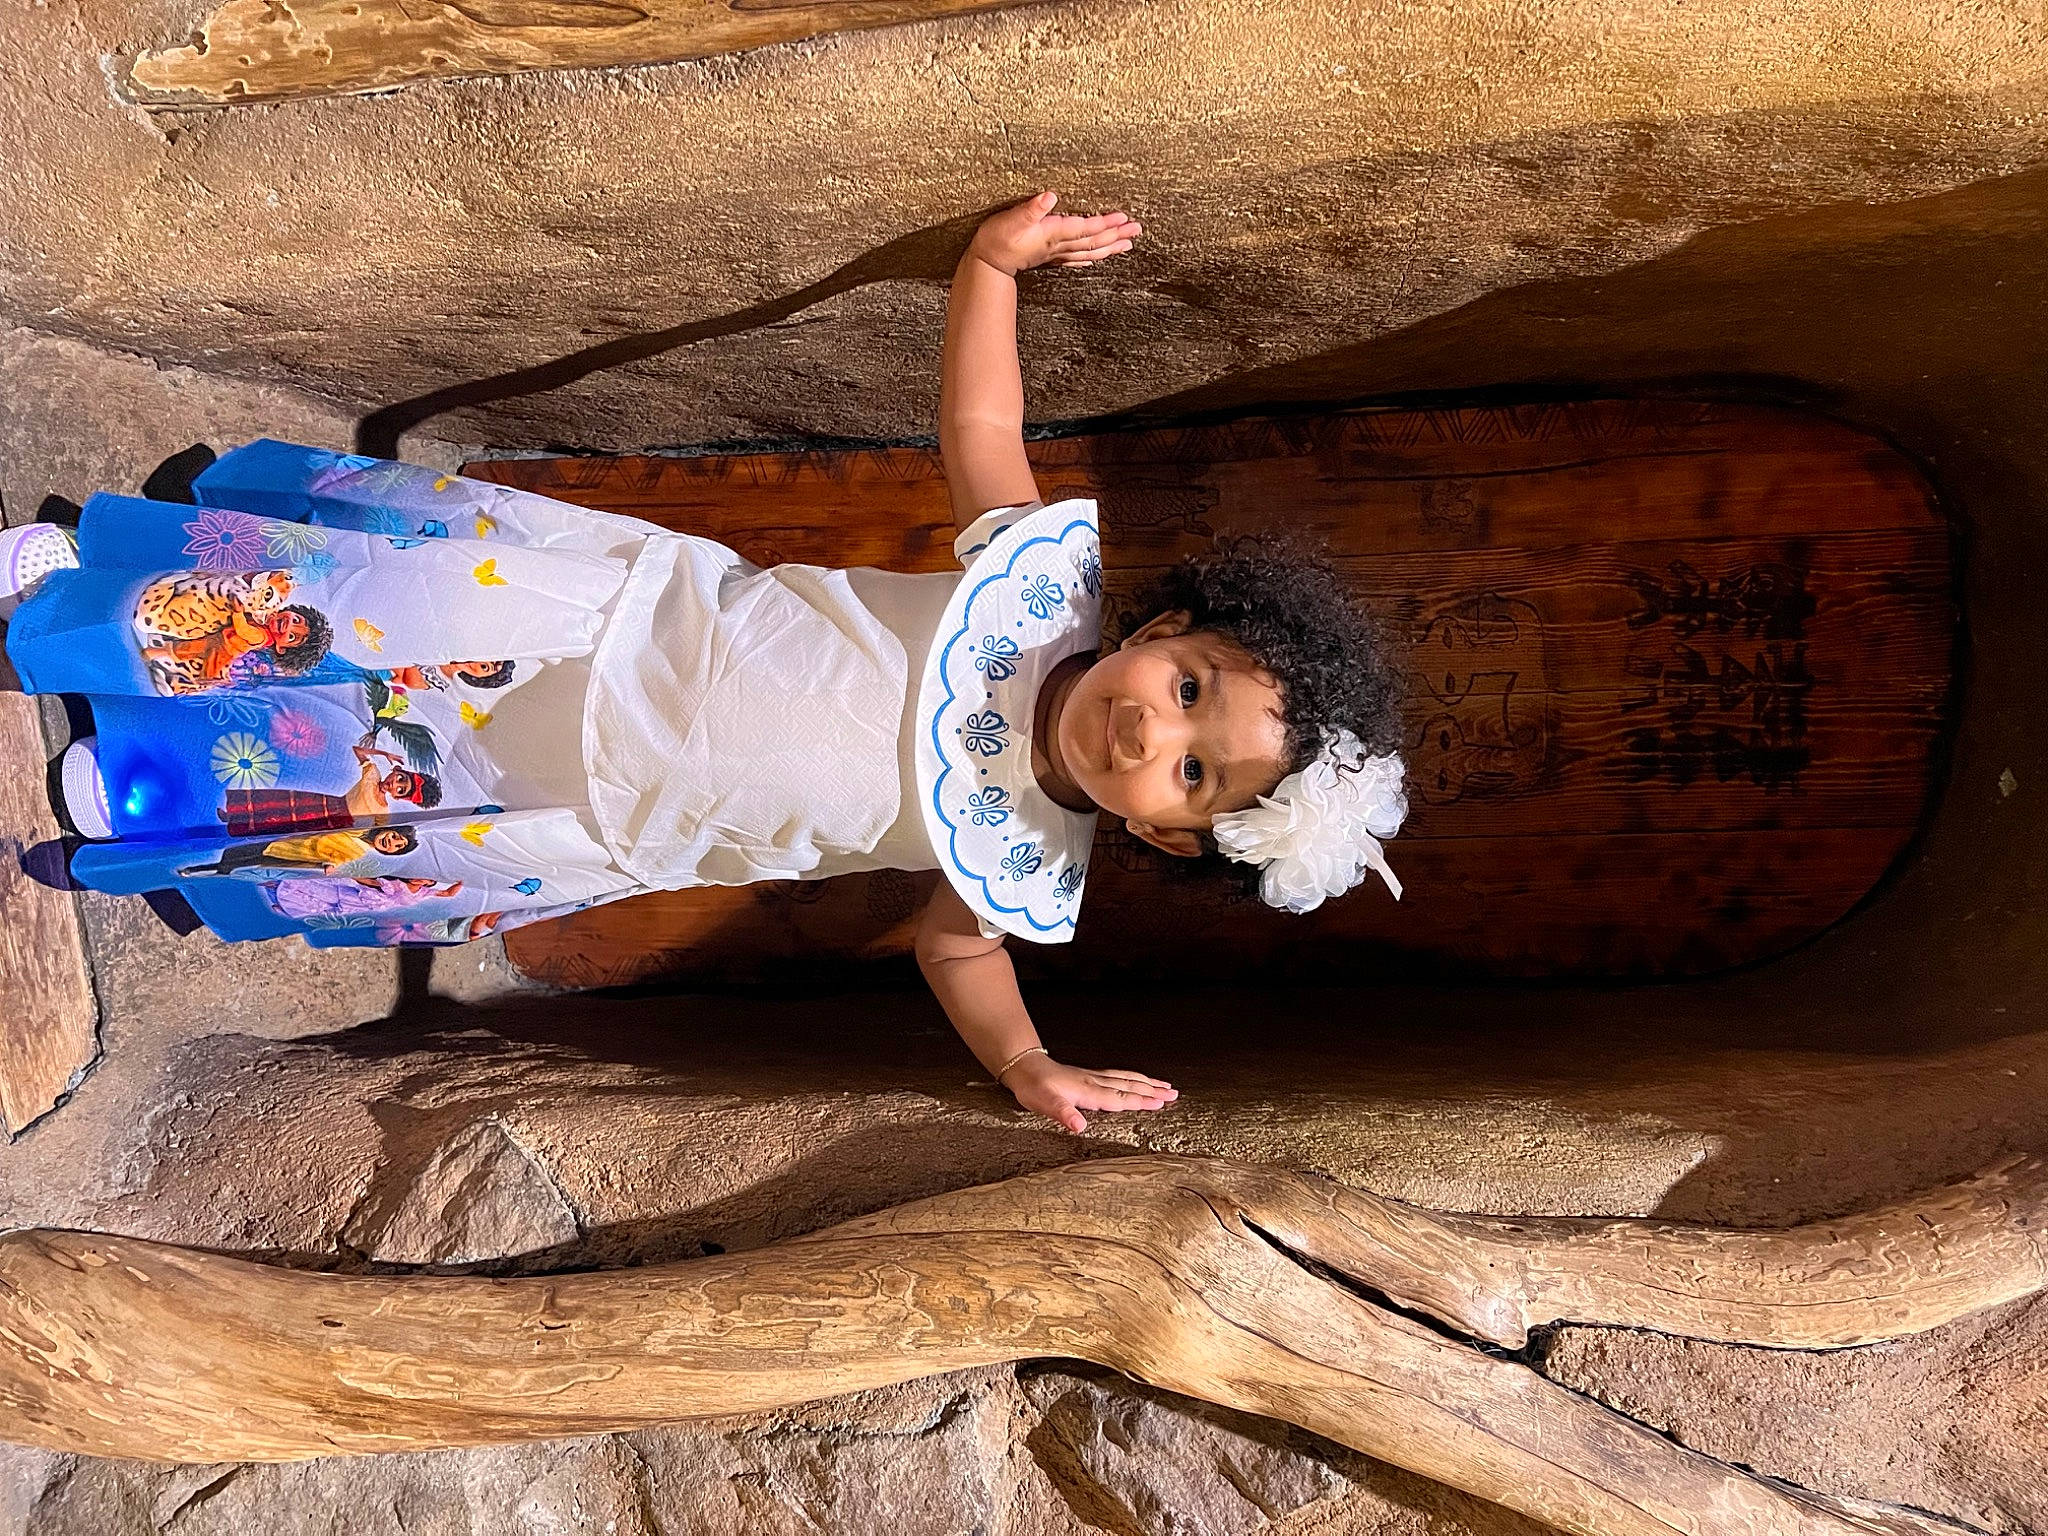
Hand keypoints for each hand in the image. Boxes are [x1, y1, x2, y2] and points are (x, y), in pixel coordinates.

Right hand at [969, 192, 1141, 276]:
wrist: (987, 262)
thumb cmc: (997, 238)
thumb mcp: (1011, 219)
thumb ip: (1031, 209)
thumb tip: (1050, 196)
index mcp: (1052, 233)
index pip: (1085, 228)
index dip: (1105, 223)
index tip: (1124, 218)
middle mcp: (1059, 246)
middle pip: (1094, 241)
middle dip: (1116, 235)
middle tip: (1137, 229)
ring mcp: (1056, 254)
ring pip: (1090, 251)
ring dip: (1110, 247)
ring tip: (1129, 243)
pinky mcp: (1051, 257)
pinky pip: (1078, 259)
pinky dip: (1092, 258)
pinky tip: (1100, 257)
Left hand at [1003, 1053, 1176, 1133]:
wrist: (1024, 1067)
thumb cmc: (1033, 1087)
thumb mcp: (1044, 1104)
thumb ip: (1063, 1114)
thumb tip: (1080, 1128)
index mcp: (1088, 1091)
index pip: (1120, 1097)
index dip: (1141, 1101)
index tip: (1162, 1103)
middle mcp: (1095, 1082)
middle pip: (1130, 1086)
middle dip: (1153, 1091)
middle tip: (1174, 1094)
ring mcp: (1093, 1077)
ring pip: (1126, 1079)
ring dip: (1147, 1083)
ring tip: (1166, 1086)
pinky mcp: (1089, 1076)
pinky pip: (1118, 1076)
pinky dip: (1133, 1078)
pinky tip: (1137, 1080)